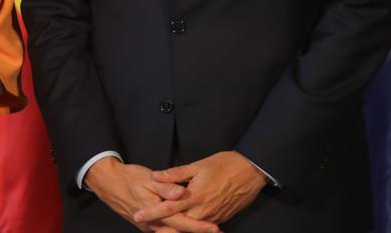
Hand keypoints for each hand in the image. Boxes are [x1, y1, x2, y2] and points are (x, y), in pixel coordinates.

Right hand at [85, 157, 219, 232]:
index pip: (182, 222)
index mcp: (156, 211)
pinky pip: (165, 231)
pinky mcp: (147, 226)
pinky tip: (185, 227)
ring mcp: (149, 227)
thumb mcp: (147, 179)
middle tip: (216, 231)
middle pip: (179, 232)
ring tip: (206, 230)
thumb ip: (166, 187)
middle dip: (197, 232)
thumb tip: (181, 193)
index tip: (215, 228)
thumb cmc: (129, 178)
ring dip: (188, 232)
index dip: (200, 226)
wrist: (108, 184)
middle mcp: (153, 224)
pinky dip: (177, 230)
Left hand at [134, 151, 264, 225]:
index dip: (152, 213)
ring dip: (176, 231)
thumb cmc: (224, 165)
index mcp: (195, 196)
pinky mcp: (221, 218)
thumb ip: (175, 174)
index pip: (169, 208)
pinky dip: (192, 230)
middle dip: (162, 229)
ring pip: (191, 230)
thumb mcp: (198, 165)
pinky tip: (184, 227)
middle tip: (147, 228)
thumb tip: (156, 176)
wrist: (251, 171)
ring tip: (160, 230)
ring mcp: (213, 216)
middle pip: (179, 226)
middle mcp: (203, 210)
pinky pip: (203, 228)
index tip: (139, 215)